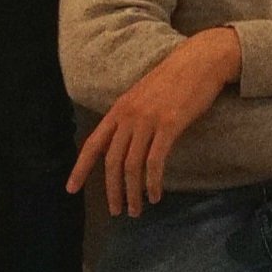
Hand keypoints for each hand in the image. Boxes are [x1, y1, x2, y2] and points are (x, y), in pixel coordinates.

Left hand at [66, 24, 240, 215]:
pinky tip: (156, 195)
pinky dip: (153, 183)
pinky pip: (155, 162)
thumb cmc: (176, 78)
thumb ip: (131, 118)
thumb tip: (124, 145)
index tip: (71, 189)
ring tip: (136, 210)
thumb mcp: (144, 96)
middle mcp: (129, 115)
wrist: (201, 60)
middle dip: (112, 190)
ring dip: (132, 193)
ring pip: (131, 166)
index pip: (93, 144)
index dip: (80, 168)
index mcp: (119, 109)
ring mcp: (148, 120)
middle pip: (112, 161)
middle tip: (117, 211)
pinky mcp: (169, 124)